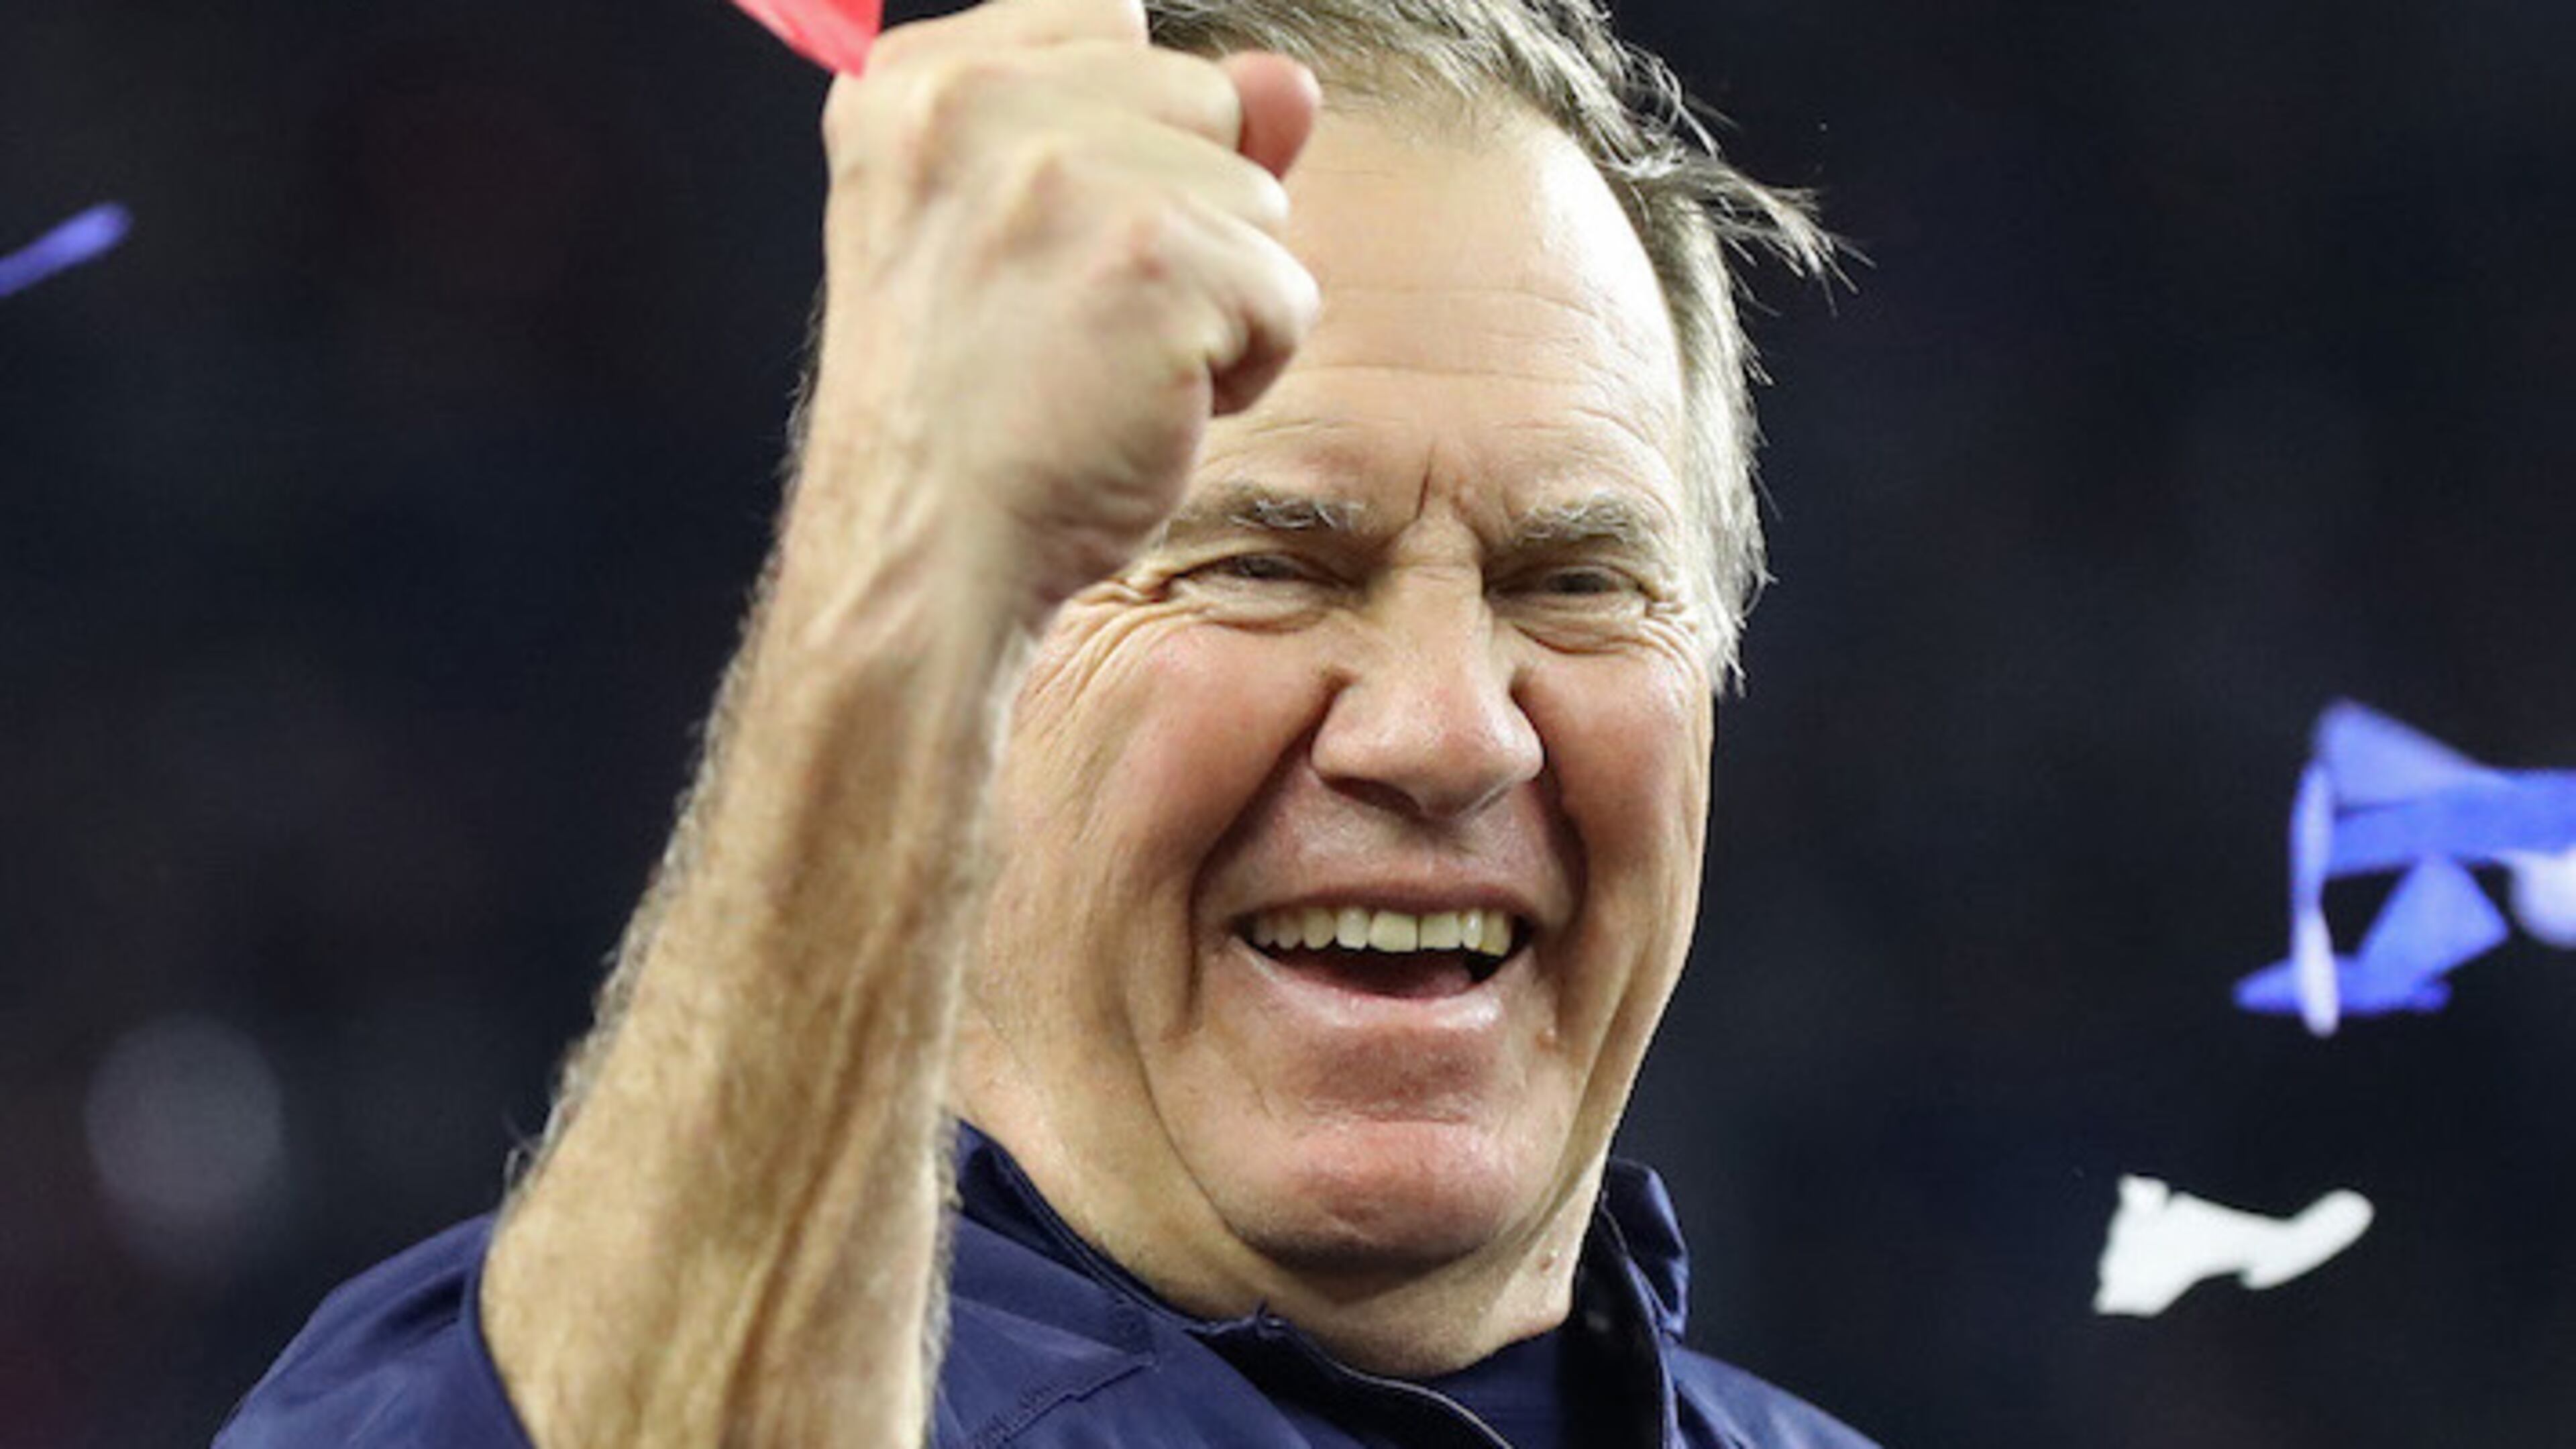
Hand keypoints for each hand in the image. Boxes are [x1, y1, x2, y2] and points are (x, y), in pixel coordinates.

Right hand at [790, 0, 1322, 626]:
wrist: (926, 553)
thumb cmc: (969, 414)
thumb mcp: (1030, 237)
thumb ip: (1154, 133)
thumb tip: (1292, 81)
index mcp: (914, 82)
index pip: (1108, 22)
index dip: (1124, 142)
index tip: (1050, 244)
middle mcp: (976, 101)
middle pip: (1201, 98)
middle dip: (1181, 218)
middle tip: (1074, 322)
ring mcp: (1067, 173)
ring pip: (1257, 197)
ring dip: (1216, 299)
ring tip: (1104, 366)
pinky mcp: (1158, 257)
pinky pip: (1287, 293)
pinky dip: (1246, 369)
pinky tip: (1147, 408)